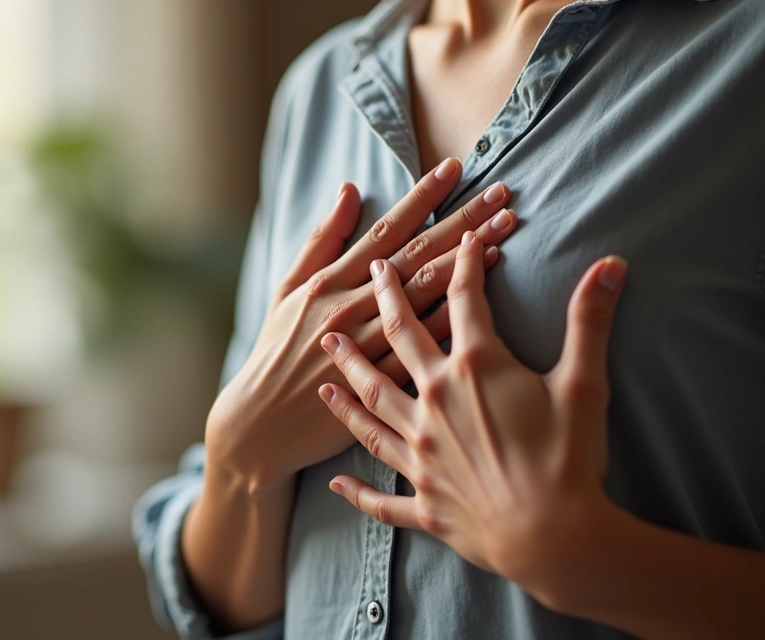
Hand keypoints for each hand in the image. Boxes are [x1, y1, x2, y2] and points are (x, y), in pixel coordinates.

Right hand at [206, 159, 518, 494]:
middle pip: (416, 255)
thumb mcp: (287, 290)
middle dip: (462, 220)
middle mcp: (350, 307)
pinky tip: (485, 292)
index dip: (422, 197)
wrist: (261, 424)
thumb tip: (350, 189)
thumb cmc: (275, 353)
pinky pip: (425, 344)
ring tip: (504, 231)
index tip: (454, 168)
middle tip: (501, 193)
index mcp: (329, 282)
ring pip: (426, 294)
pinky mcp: (381, 382)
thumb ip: (322, 240)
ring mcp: (368, 345)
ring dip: (469, 260)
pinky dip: (455, 313)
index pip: (385, 230)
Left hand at [319, 230, 627, 593]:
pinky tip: (334, 483)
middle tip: (368, 272)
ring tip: (326, 354)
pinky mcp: (421, 499)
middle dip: (384, 300)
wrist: (553, 538)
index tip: (462, 240)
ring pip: (370, 407)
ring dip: (347, 377)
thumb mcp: (585, 384)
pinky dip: (355, 491)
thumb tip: (611, 265)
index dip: (464, 264)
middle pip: (399, 339)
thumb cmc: (569, 460)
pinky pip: (379, 496)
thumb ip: (590, 322)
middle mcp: (433, 402)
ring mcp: (420, 451)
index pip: (463, 301)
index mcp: (474, 368)